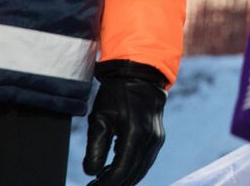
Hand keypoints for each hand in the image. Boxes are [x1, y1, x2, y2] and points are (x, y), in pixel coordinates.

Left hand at [84, 59, 168, 185]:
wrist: (140, 74)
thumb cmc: (117, 94)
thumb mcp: (100, 118)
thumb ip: (95, 148)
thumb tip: (91, 173)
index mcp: (135, 135)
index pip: (120, 172)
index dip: (105, 184)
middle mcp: (150, 140)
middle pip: (132, 175)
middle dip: (113, 184)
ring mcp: (157, 139)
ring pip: (140, 170)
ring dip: (123, 179)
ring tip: (102, 181)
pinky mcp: (158, 138)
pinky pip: (145, 161)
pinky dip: (130, 169)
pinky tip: (115, 169)